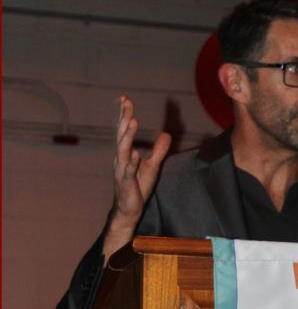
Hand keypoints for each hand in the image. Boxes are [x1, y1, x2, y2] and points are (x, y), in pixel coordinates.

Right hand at [103, 95, 170, 261]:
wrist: (130, 209)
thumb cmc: (138, 187)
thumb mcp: (153, 166)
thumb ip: (158, 150)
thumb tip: (165, 134)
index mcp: (125, 153)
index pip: (124, 131)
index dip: (124, 115)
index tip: (125, 99)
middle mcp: (120, 159)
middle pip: (122, 135)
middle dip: (124, 119)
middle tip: (127, 103)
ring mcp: (122, 171)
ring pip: (123, 150)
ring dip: (128, 136)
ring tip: (133, 121)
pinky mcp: (126, 183)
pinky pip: (128, 171)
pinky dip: (131, 162)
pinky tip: (135, 153)